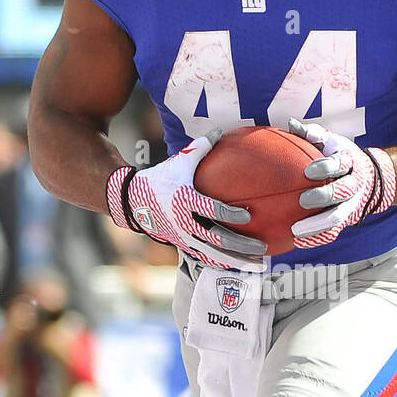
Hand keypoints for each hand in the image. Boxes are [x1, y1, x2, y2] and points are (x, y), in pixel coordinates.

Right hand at [106, 131, 266, 271]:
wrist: (133, 201)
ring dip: (238, 261)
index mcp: (186, 200)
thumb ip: (201, 147)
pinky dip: (225, 263)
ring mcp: (184, 237)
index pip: (211, 209)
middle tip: (263, 248)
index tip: (248, 215)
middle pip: (217, 239)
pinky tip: (243, 266)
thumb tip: (221, 129)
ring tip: (260, 266)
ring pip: (214, 255)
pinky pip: (207, 258)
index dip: (229, 214)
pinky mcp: (183, 246)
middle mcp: (185, 222)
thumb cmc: (161, 178)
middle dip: (241, 246)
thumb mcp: (179, 161)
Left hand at [287, 118, 395, 248]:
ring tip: (296, 232)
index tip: (308, 171)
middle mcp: (353, 184)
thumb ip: (311, 134)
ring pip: (337, 218)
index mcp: (349, 162)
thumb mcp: (330, 142)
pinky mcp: (346, 220)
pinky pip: (332, 232)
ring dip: (317, 225)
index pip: (339, 164)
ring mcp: (351, 205)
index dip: (325, 167)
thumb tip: (291, 124)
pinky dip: (316, 238)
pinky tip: (297, 242)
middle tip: (303, 200)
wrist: (369, 179)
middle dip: (323, 197)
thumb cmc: (339, 156)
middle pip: (341, 192)